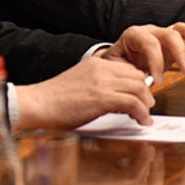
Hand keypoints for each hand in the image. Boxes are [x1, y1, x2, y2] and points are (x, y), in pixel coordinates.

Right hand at [18, 55, 154, 128]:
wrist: (38, 104)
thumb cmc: (54, 100)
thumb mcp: (80, 83)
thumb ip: (98, 84)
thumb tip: (115, 98)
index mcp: (96, 63)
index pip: (128, 68)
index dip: (138, 83)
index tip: (140, 96)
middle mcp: (102, 68)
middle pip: (137, 76)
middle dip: (145, 93)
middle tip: (146, 106)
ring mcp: (103, 82)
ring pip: (139, 88)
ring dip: (145, 104)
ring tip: (144, 116)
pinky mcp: (103, 98)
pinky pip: (133, 103)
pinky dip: (142, 113)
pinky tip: (141, 121)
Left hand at [105, 22, 184, 81]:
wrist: (116, 61)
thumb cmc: (116, 63)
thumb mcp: (116, 68)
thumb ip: (127, 75)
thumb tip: (139, 87)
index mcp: (134, 35)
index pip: (149, 44)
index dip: (155, 62)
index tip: (157, 81)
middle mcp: (150, 32)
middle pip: (169, 34)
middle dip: (180, 53)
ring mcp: (161, 37)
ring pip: (181, 32)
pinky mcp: (171, 46)